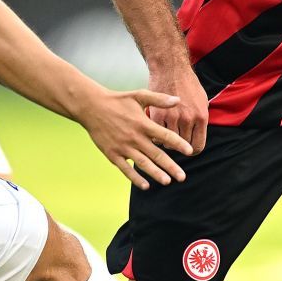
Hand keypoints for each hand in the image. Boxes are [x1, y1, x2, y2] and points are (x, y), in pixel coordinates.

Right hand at [76, 87, 193, 188]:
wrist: (92, 107)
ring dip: (156, 174)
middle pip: (157, 155)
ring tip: (167, 181)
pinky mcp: (112, 154)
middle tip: (182, 177)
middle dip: (171, 167)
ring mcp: (123, 147)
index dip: (178, 144)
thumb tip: (178, 100)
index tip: (189, 151)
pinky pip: (125, 169)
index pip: (165, 136)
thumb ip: (159, 99)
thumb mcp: (139, 95)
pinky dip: (135, 178)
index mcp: (143, 123)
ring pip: (143, 164)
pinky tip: (145, 185)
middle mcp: (135, 137)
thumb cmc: (118, 100)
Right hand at [148, 62, 208, 154]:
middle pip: (182, 145)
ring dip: (165, 141)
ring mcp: (172, 118)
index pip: (198, 146)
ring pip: (168, 142)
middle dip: (178, 146)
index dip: (191, 151)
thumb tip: (198, 134)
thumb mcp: (202, 100)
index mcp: (201, 117)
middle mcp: (187, 119)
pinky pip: (156, 135)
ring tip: (163, 134)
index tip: (186, 149)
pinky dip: (155, 135)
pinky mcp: (157, 115)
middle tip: (173, 141)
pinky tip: (155, 130)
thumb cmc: (187, 83)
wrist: (170, 68)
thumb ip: (200, 119)